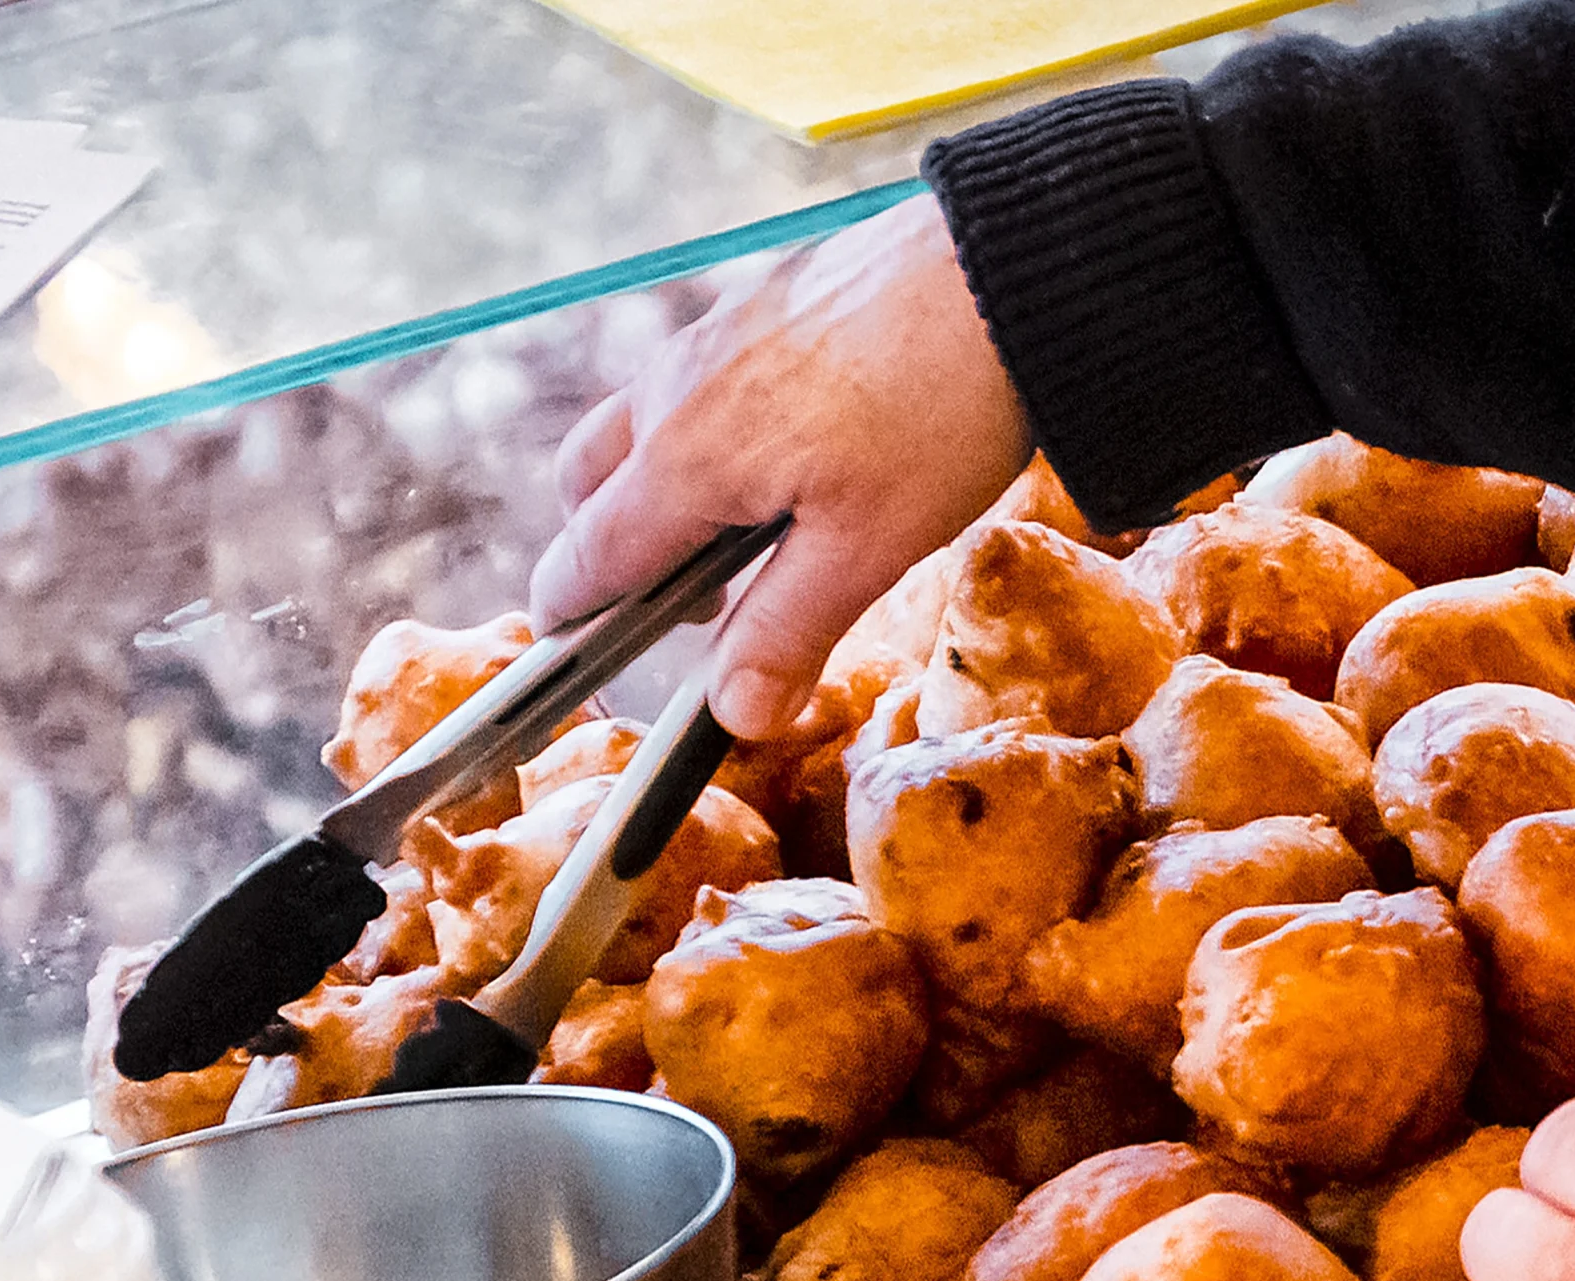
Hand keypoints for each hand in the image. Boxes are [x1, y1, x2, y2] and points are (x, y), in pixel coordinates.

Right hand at [532, 195, 1032, 742]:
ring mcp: (710, 338)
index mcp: (684, 462)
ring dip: (656, 491)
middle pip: (586, 487)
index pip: (584, 559)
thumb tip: (734, 715)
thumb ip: (786, 632)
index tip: (578, 657)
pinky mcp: (756, 306)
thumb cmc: (939, 405)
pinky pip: (690, 381)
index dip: (571, 618)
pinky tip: (791, 455)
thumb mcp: (867, 548)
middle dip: (607, 556)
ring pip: (636, 427)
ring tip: (749, 533)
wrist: (1003, 270)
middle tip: (690, 610)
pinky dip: (703, 435)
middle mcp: (674, 391)